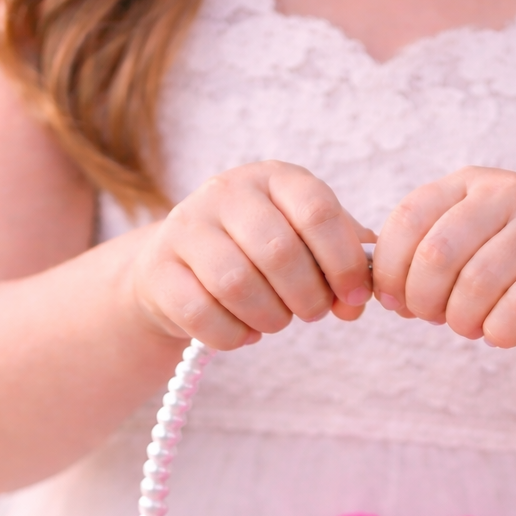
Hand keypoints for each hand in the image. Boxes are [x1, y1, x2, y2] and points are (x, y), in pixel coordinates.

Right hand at [130, 161, 374, 350]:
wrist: (180, 266)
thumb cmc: (259, 257)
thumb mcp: (307, 248)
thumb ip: (342, 268)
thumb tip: (356, 300)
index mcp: (275, 179)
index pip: (318, 212)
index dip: (344, 261)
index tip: (353, 296)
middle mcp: (227, 191)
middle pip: (278, 251)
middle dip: (306, 297)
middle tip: (310, 313)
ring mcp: (187, 226)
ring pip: (237, 284)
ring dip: (269, 318)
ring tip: (276, 321)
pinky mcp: (159, 268)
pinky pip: (202, 314)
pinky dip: (233, 335)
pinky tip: (243, 332)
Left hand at [374, 167, 515, 348]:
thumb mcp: (469, 252)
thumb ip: (422, 260)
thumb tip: (376, 291)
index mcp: (470, 184)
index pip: (408, 219)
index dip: (390, 271)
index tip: (396, 303)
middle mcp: (508, 193)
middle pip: (437, 255)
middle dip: (424, 302)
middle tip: (437, 319)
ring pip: (477, 284)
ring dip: (464, 322)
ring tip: (473, 327)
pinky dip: (500, 333)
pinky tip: (503, 334)